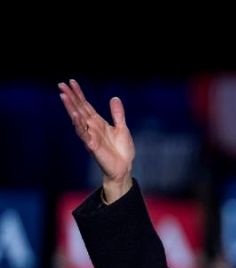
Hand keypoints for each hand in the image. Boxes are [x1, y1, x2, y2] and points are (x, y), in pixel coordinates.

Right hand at [58, 79, 133, 202]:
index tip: (72, 82)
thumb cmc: (122, 150)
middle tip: (61, 84)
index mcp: (98, 122)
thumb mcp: (122, 128)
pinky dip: (79, 124)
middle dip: (71, 97)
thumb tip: (114, 98)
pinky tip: (75, 115)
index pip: (86, 105)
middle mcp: (91, 127)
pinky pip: (83, 133)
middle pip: (79, 109)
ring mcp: (90, 136)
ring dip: (71, 107)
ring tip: (64, 96)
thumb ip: (117, 114)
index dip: (79, 94)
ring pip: (77, 119)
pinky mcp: (92, 145)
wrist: (124, 167)